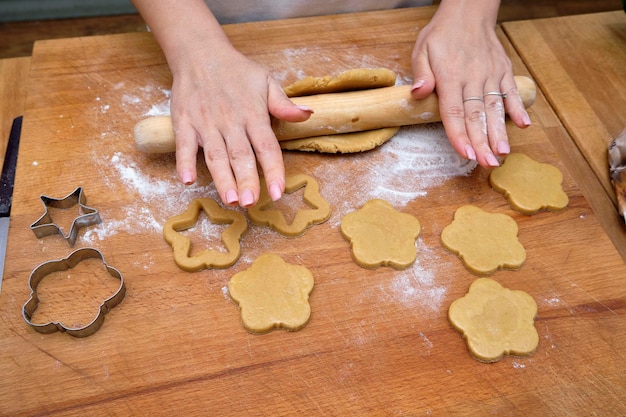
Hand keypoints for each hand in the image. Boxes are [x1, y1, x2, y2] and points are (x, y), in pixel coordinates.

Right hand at [170, 45, 311, 206]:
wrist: (200, 53)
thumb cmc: (236, 71)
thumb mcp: (266, 81)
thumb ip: (284, 104)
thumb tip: (308, 114)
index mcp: (253, 115)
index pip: (267, 147)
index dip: (273, 170)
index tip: (278, 192)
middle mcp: (231, 122)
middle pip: (241, 156)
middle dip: (247, 180)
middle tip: (251, 203)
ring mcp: (206, 124)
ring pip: (215, 156)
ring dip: (222, 178)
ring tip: (230, 200)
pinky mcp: (185, 123)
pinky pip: (184, 146)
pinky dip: (184, 162)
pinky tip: (187, 180)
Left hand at [410, 1, 530, 167]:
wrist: (468, 13)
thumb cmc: (442, 35)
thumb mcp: (422, 50)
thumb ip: (421, 73)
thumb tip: (418, 93)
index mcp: (450, 76)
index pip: (454, 111)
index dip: (459, 134)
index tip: (465, 154)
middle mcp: (473, 77)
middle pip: (477, 115)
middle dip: (482, 142)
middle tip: (487, 164)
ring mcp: (490, 74)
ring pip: (495, 108)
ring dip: (499, 132)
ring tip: (502, 153)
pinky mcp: (503, 71)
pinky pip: (510, 92)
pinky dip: (517, 108)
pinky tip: (523, 125)